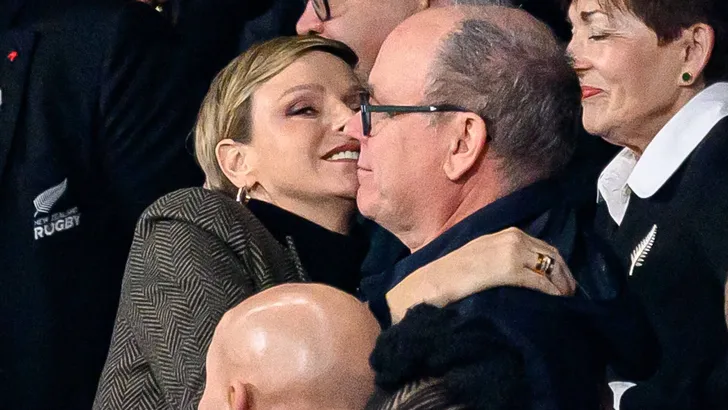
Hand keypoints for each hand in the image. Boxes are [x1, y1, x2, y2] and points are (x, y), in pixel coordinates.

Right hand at [386, 227, 575, 322]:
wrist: (432, 282)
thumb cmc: (451, 274)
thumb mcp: (480, 255)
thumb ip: (501, 256)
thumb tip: (522, 270)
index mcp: (505, 233)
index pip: (543, 246)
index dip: (557, 265)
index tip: (563, 282)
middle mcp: (512, 237)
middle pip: (552, 255)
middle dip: (564, 275)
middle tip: (569, 293)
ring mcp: (511, 251)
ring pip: (550, 266)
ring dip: (562, 284)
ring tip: (565, 299)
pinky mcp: (509, 269)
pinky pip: (540, 281)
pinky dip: (552, 292)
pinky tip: (555, 302)